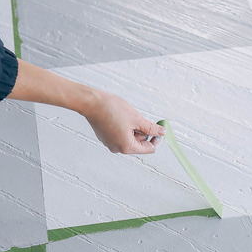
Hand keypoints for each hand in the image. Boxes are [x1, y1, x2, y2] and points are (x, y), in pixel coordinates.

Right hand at [7, 59, 164, 153]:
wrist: (90, 102)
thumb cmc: (111, 109)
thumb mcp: (136, 118)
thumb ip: (150, 128)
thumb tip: (161, 133)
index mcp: (126, 147)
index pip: (149, 148)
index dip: (156, 138)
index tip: (159, 128)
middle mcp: (117, 148)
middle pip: (139, 144)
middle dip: (143, 132)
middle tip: (141, 117)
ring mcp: (110, 143)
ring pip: (130, 138)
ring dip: (134, 129)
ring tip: (129, 115)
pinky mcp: (105, 137)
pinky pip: (120, 135)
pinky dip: (125, 127)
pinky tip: (120, 116)